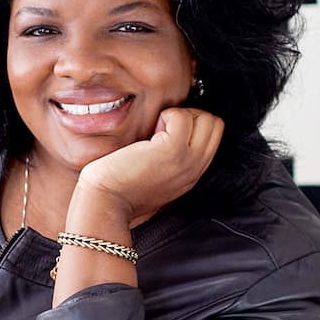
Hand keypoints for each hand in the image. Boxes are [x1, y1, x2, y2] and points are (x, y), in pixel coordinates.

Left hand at [75, 107, 223, 225]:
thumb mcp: (155, 178)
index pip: (212, 136)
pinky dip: (166, 115)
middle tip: (163, 128)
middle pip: (215, 124)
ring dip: (179, 115)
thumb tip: (163, 133)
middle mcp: (194, 168)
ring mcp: (186, 160)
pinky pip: (182, 116)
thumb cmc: (118, 190)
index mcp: (191, 174)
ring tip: (156, 131)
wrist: (104, 204)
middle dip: (190, 116)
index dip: (192, 124)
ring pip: (206, 119)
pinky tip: (150, 132)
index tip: (167, 131)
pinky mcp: (171, 151)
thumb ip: (169, 160)